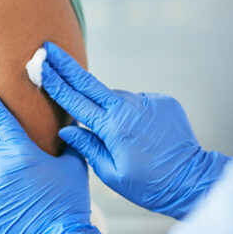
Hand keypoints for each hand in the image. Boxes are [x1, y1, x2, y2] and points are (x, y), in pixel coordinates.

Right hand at [41, 42, 232, 219]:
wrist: (191, 180)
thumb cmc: (148, 185)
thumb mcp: (111, 174)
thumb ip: (88, 147)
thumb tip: (68, 129)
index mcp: (113, 127)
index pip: (76, 101)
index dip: (56, 83)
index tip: (41, 66)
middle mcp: (129, 107)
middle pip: (89, 82)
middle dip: (66, 66)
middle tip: (48, 48)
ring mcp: (147, 101)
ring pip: (116, 98)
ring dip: (108, 107)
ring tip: (123, 136)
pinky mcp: (162, 101)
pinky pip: (138, 102)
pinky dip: (132, 113)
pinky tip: (142, 134)